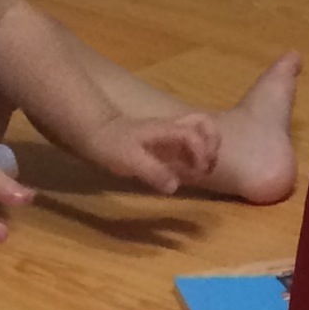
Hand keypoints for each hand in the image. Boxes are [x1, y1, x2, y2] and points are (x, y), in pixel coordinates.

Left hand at [80, 109, 221, 196]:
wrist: (95, 132)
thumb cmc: (111, 145)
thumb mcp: (129, 161)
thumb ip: (153, 171)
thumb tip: (175, 186)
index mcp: (166, 130)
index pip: (194, 134)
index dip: (201, 152)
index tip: (198, 172)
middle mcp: (172, 128)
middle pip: (206, 123)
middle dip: (213, 144)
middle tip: (206, 167)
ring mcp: (170, 133)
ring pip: (200, 129)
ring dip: (207, 147)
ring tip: (201, 169)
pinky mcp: (165, 140)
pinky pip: (189, 141)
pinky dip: (196, 153)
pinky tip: (187, 170)